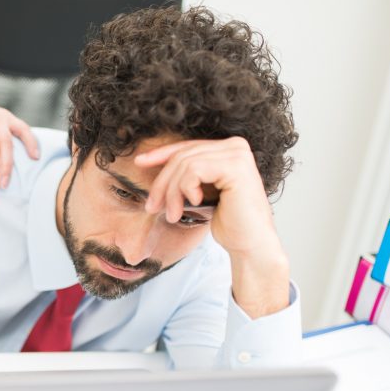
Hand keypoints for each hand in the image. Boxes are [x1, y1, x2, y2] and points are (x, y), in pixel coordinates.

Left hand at [135, 137, 289, 316]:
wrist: (250, 244)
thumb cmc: (228, 222)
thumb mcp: (199, 192)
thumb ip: (186, 175)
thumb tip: (149, 160)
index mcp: (229, 149)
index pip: (187, 147)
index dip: (161, 154)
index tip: (139, 162)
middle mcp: (236, 146)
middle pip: (183, 155)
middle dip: (162, 183)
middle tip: (152, 207)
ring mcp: (238, 154)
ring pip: (185, 164)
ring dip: (172, 192)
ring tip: (172, 215)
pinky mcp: (235, 166)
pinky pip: (194, 171)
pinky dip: (186, 189)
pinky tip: (195, 203)